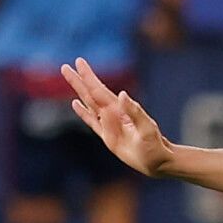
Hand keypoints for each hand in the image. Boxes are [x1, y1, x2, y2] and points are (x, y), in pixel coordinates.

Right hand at [60, 57, 173, 176]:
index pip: (99, 90)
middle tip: (65, 67)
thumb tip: (121, 94)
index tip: (79, 62)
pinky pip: (92, 121)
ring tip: (70, 78)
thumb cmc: (154, 145)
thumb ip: (134, 112)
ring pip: (89, 104)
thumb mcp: (146, 128)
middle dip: (79, 80)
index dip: (89, 77)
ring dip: (79, 91)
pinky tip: (75, 103)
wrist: (157, 160)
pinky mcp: (107, 136)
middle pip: (91, 94)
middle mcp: (113, 114)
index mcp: (120, 109)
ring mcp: (109, 124)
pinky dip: (83, 112)